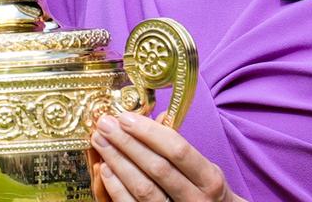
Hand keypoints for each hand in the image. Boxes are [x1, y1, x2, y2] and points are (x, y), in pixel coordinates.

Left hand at [90, 113, 242, 201]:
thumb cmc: (206, 193)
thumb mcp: (205, 169)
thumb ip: (181, 148)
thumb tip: (155, 118)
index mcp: (209, 179)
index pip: (178, 150)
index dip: (150, 132)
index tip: (126, 117)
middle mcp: (195, 199)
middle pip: (157, 167)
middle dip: (128, 142)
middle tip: (106, 124)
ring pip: (143, 188)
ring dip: (118, 162)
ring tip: (101, 141)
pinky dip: (116, 188)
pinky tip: (105, 169)